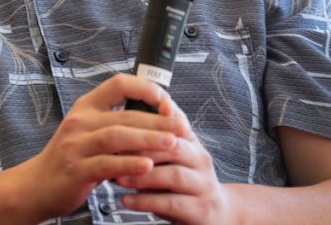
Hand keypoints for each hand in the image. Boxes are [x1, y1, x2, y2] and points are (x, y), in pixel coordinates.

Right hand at [13, 73, 188, 221]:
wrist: (38, 185)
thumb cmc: (70, 158)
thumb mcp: (88, 131)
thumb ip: (116, 122)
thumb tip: (157, 115)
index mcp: (86, 107)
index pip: (117, 84)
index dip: (144, 88)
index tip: (166, 99)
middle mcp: (80, 122)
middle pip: (124, 114)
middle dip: (157, 120)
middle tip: (181, 126)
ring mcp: (76, 145)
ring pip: (117, 137)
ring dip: (148, 139)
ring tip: (172, 143)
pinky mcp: (77, 170)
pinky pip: (107, 164)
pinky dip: (129, 164)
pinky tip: (147, 165)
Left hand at [116, 101, 236, 224]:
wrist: (216, 214)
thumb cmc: (181, 181)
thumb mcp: (170, 158)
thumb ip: (153, 139)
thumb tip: (121, 117)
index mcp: (192, 143)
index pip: (175, 124)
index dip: (154, 119)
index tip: (127, 117)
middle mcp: (201, 160)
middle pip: (174, 147)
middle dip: (143, 148)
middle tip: (115, 151)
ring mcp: (204, 186)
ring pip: (174, 175)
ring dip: (143, 176)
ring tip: (118, 178)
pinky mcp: (201, 210)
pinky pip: (172, 203)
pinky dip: (146, 201)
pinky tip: (126, 200)